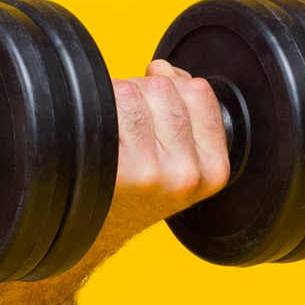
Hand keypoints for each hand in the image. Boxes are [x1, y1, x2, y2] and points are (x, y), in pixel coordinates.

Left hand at [109, 59, 231, 233]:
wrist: (91, 234)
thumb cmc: (132, 193)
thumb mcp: (179, 161)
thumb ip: (184, 108)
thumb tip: (165, 69)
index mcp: (213, 169)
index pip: (198, 92)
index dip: (171, 89)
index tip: (155, 113)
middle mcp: (187, 174)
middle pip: (163, 87)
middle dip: (141, 93)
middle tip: (126, 127)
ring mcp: (152, 173)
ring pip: (133, 93)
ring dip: (115, 100)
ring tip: (111, 133)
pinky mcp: (118, 170)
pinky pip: (110, 106)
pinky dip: (95, 110)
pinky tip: (95, 138)